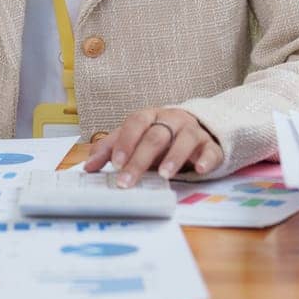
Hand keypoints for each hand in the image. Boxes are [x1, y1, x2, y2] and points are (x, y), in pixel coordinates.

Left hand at [82, 107, 221, 185]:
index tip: (116, 164)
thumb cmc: (160, 136)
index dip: (126, 142)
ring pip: (184, 139)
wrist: (197, 130)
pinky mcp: (211, 146)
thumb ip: (111, 149)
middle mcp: (172, 120)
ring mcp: (193, 131)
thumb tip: (88, 166)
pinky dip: (206, 159)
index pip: (136, 123)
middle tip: (127, 181)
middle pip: (156, 136)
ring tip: (164, 175)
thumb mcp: (134, 139)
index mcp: (151, 116)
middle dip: (140, 159)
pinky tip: (199, 169)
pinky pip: (211, 150)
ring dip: (174, 157)